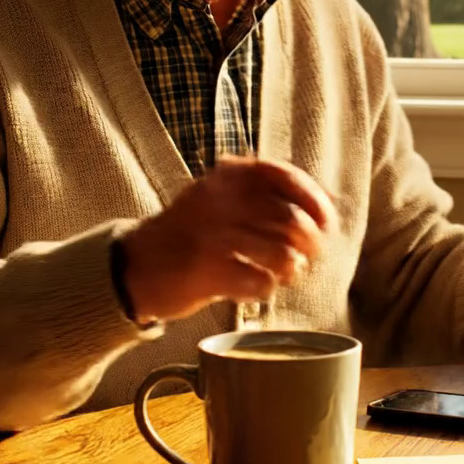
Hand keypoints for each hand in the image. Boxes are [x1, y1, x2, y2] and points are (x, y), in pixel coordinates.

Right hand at [122, 155, 336, 322]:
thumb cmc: (190, 233)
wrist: (136, 264)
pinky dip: (265, 287)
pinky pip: (258, 281)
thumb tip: (324, 208)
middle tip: (309, 257)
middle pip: (290, 219)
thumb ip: (263, 196)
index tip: (327, 221)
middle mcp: (220, 199)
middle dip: (310, 243)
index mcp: (226, 176)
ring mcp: (211, 235)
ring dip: (291, 268)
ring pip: (281, 254)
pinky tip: (256, 285)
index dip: (315, 200)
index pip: (285, 177)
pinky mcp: (204, 271)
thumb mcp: (221, 198)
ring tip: (284, 273)